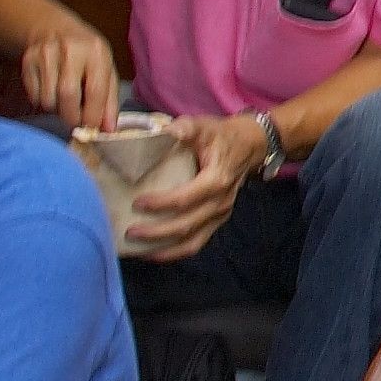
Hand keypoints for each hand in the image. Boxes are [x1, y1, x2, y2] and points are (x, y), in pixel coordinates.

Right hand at [18, 19, 121, 135]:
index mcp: (96, 51)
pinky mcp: (28, 61)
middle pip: (67, 95)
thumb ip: (108, 101)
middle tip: (77, 122)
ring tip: (65, 99)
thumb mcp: (106, 70)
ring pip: (48, 99)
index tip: (92, 128)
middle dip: (72, 116)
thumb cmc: (87, 55)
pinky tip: (52, 90)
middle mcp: (70, 50)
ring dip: (58, 109)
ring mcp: (46, 54)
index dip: (93, 114)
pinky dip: (44, 102)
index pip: (95, 89)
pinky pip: (34, 97)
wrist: (56, 30)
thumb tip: (108, 130)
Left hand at [125, 115, 265, 260]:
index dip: (161, 204)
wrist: (250, 145)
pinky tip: (153, 253)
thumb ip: (187, 128)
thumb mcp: (205, 126)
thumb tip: (168, 131)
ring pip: (192, 242)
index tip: (137, 203)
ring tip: (137, 250)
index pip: (186, 198)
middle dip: (156, 233)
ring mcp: (220, 215)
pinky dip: (174, 252)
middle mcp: (220, 202)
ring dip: (163, 249)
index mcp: (217, 179)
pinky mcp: (217, 221)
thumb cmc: (221, 136)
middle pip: (186, 226)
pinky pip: (196, 244)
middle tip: (129, 232)